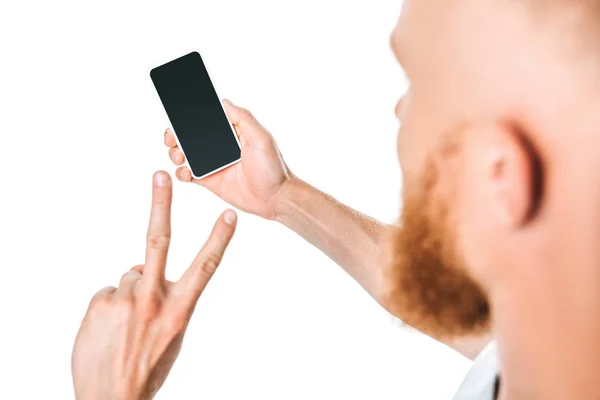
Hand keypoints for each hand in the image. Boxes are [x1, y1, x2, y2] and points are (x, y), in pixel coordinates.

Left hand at [72, 171, 236, 399]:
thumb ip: (166, 299)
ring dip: (131, 292)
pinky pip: (108, 292)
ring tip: (126, 324)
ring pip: (129, 275)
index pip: (205, 268)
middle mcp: (153, 300)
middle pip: (158, 241)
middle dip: (160, 204)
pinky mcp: (99, 305)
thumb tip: (141, 269)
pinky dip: (111, 305)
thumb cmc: (148, 367)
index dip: (218, 239)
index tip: (229, 214)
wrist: (111, 399)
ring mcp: (124, 301)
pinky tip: (109, 330)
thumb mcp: (172, 335)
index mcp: (179, 310)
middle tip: (160, 176)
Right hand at [165, 100, 292, 219]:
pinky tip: (185, 173)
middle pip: (191, 135)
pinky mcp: (210, 181)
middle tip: (171, 137)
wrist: (275, 199)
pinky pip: (188, 174)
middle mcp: (221, 145)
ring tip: (178, 155)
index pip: (207, 117)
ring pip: (186, 153)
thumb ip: (243, 118)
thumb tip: (223, 101)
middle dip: (176, 133)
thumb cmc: (273, 168)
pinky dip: (181, 173)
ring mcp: (213, 163)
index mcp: (233, 131)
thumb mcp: (261, 138)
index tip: (176, 111)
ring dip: (175, 152)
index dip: (191, 114)